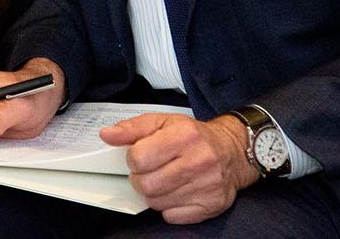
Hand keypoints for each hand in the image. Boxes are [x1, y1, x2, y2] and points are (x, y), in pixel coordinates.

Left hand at [100, 113, 257, 224]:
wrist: (231, 151)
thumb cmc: (194, 136)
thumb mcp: (163, 122)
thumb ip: (133, 128)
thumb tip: (108, 135)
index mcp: (184, 136)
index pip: (139, 158)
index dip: (134, 159)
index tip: (140, 156)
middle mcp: (199, 161)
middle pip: (146, 185)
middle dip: (141, 179)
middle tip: (150, 172)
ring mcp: (207, 186)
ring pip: (157, 203)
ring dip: (154, 194)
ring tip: (165, 180)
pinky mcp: (211, 205)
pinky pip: (173, 217)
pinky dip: (169, 207)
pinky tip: (177, 192)